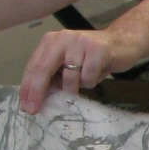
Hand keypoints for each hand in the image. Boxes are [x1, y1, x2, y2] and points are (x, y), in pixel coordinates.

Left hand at [17, 27, 138, 113]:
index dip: (27, 87)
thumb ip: (53, 75)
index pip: (34, 66)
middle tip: (33, 110)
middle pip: (44, 69)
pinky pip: (88, 77)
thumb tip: (36, 97)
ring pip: (69, 78)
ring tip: (86, 79)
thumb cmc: (92, 58)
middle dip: (37, 92)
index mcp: (51, 41)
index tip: (25, 106)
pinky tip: (97, 73)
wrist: (123, 43)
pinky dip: (92, 82)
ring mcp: (80, 42)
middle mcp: (63, 38)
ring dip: (76, 87)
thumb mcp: (68, 64)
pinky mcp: (97, 50)